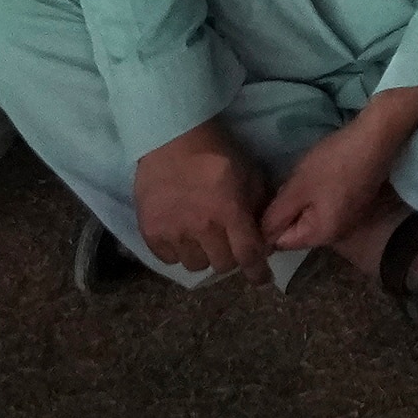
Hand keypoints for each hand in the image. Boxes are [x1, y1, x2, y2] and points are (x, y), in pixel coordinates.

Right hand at [132, 120, 271, 279]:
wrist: (172, 138)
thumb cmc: (216, 152)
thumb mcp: (249, 172)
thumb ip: (258, 204)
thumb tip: (266, 231)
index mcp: (230, 213)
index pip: (247, 255)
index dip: (257, 271)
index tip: (261, 279)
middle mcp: (202, 229)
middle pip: (221, 265)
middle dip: (230, 257)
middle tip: (228, 244)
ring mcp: (174, 233)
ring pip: (194, 265)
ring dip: (203, 255)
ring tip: (202, 238)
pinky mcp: (151, 232)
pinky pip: (169, 259)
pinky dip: (178, 252)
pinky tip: (181, 235)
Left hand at [260, 98, 409, 256]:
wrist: (376, 138)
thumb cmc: (333, 163)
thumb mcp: (297, 188)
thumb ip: (275, 217)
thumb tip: (259, 239)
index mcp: (322, 236)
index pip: (281, 242)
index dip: (267, 223)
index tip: (264, 200)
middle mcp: (337, 235)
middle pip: (297, 231)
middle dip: (285, 212)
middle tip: (283, 186)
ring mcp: (349, 220)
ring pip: (311, 218)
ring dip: (301, 202)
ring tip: (299, 179)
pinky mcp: (355, 204)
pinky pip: (325, 208)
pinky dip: (316, 196)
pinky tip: (318, 176)